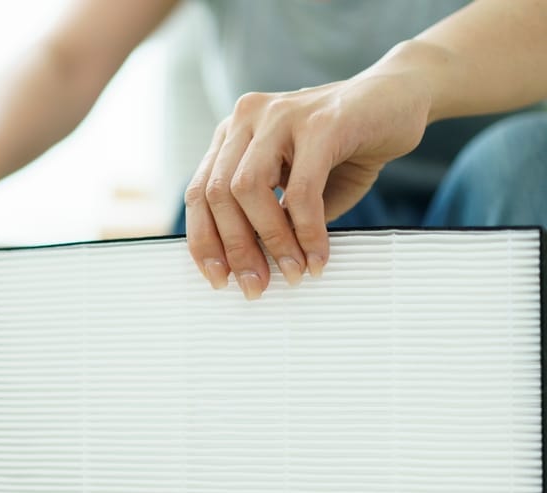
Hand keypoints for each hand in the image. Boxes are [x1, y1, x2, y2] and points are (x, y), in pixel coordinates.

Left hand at [185, 69, 430, 298]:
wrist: (402, 96)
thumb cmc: (348, 146)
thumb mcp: (298, 186)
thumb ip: (273, 218)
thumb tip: (254, 267)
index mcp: (235, 133)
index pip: (200, 192)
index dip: (204, 240)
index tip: (218, 278)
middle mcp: (248, 118)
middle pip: (217, 193)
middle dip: (235, 249)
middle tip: (256, 286)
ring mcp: (281, 115)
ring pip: (248, 189)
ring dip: (269, 241)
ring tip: (292, 271)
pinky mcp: (321, 122)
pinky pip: (301, 189)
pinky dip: (307, 230)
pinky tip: (317, 255)